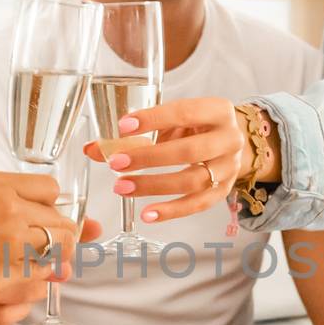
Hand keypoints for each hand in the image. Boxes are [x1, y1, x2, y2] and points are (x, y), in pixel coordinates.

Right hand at [0, 172, 84, 316]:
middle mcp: (9, 206)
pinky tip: (20, 275)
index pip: (50, 188)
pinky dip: (38, 275)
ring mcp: (11, 239)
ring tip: (36, 262)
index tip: (40, 218)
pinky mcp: (7, 269)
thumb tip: (20, 202)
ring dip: (53, 256)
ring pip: (60, 245)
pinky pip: (42, 271)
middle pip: (59, 218)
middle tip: (42, 247)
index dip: (48, 206)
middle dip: (56, 234)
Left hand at [84, 97, 246, 223]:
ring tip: (122, 187)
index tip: (123, 126)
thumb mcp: (172, 121)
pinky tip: (147, 214)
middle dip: (149, 157)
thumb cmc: (195, 128)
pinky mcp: (223, 191)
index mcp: (218, 111)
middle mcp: (229, 139)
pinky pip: (197, 205)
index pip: (185, 113)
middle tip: (117, 162)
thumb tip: (93, 149)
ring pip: (192, 181)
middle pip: (189, 151)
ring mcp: (229, 168)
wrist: (230, 144)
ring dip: (153, 185)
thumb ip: (137, 132)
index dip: (153, 119)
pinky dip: (171, 211)